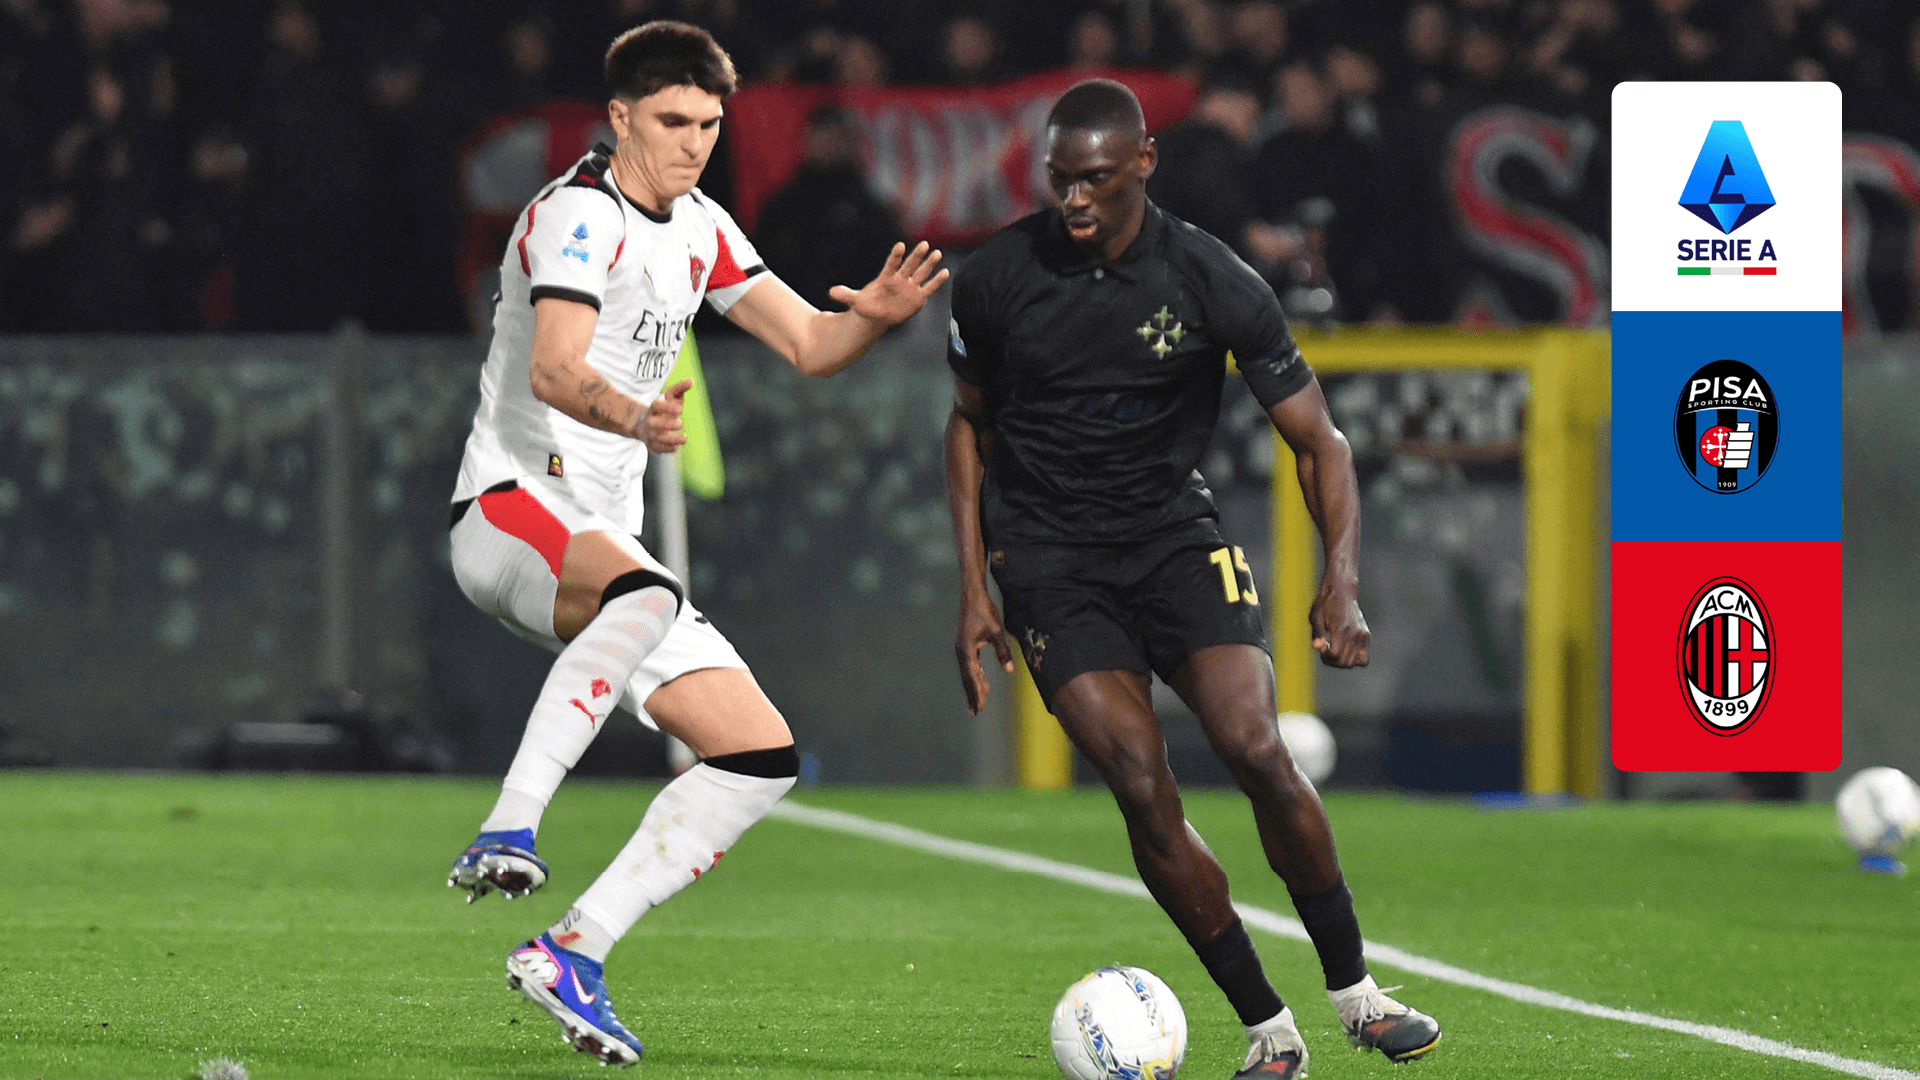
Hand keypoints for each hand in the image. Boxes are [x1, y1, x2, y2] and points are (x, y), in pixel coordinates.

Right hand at [641, 378, 691, 453]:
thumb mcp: (670, 398)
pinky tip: (677, 445)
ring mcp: (649, 434)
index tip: (681, 409)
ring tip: (684, 438)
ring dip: (671, 440)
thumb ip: (679, 389)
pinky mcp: (651, 445)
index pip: (656, 406)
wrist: (643, 424)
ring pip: (657, 439)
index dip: (667, 407)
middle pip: (654, 424)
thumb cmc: (663, 409)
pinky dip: (668, 449)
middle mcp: (649, 421)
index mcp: (653, 408)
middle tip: (681, 423)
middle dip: (667, 425)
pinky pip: (658, 449)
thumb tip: (691, 380)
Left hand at [830, 241, 948, 326]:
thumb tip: (831, 293)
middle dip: (916, 256)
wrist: (878, 315)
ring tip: (937, 253)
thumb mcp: (855, 302)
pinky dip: (937, 281)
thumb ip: (845, 295)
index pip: (891, 264)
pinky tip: (945, 272)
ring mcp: (910, 288)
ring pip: (921, 273)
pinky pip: (929, 288)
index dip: (895, 256)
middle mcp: (900, 280)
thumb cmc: (867, 305)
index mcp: (886, 278)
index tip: (900, 246)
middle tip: (924, 244)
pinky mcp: (918, 297)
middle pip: (909, 265)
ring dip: (929, 264)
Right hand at [955, 590, 1013, 714]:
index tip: (979, 708)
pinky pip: (970, 665)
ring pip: (968, 673)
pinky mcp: (965, 645)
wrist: (972, 595)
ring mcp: (962, 648)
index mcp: (966, 650)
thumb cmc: (985, 611)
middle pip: (967, 678)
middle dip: (973, 694)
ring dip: (974, 686)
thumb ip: (1003, 652)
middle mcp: (961, 651)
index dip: (976, 693)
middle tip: (976, 712)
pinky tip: (982, 681)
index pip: (972, 677)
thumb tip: (1009, 671)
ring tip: (979, 701)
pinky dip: (975, 675)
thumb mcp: (996, 632)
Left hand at [1310, 584, 1369, 667]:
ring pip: (1354, 663)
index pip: (1334, 655)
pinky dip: (1354, 660)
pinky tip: (1345, 650)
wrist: (1342, 591)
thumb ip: (1317, 633)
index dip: (1325, 656)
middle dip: (1332, 661)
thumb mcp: (1316, 616)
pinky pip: (1364, 659)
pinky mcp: (1366, 635)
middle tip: (1326, 649)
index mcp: (1341, 628)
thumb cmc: (1325, 603)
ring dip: (1342, 661)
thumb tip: (1316, 647)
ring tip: (1335, 649)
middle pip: (1344, 662)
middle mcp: (1354, 633)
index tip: (1321, 646)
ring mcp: (1362, 635)